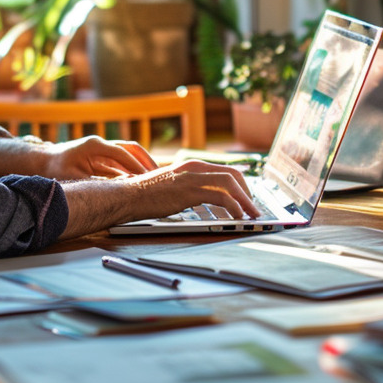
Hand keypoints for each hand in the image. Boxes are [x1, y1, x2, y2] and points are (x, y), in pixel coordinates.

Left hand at [38, 135, 156, 180]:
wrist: (41, 162)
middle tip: (159, 177)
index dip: (136, 165)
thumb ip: (95, 184)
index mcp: (95, 147)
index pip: (122, 154)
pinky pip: (121, 160)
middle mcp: (100, 144)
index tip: (148, 177)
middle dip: (146, 162)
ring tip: (153, 178)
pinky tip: (139, 180)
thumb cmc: (54, 171)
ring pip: (128, 153)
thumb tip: (114, 192)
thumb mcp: (73, 180)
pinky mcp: (101, 156)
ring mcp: (102, 149)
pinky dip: (132, 168)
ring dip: (141, 164)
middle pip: (131, 149)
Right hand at [122, 159, 260, 220]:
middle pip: (233, 175)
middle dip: (247, 192)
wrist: (129, 195)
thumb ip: (189, 188)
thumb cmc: (147, 195)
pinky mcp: (190, 190)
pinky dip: (234, 206)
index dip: (241, 185)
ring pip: (231, 184)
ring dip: (246, 201)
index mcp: (193, 165)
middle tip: (252, 208)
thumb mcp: (173, 186)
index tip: (247, 199)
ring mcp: (193, 177)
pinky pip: (221, 196)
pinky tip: (237, 217)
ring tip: (252, 215)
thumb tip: (206, 200)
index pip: (226, 171)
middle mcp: (196, 167)